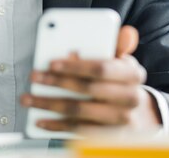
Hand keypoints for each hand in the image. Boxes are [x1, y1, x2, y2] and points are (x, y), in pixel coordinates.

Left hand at [20, 25, 160, 131]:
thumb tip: (126, 32)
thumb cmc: (121, 80)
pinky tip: (41, 120)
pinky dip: (57, 126)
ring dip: (50, 105)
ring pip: (79, 111)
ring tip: (29, 99)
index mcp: (133, 73)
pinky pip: (79, 131)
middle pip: (87, 89)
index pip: (101, 68)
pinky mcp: (108, 136)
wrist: (139, 114)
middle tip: (35, 77)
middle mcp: (131, 98)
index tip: (51, 63)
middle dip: (57, 82)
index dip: (74, 66)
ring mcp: (120, 120)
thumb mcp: (122, 59)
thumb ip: (116, 44)